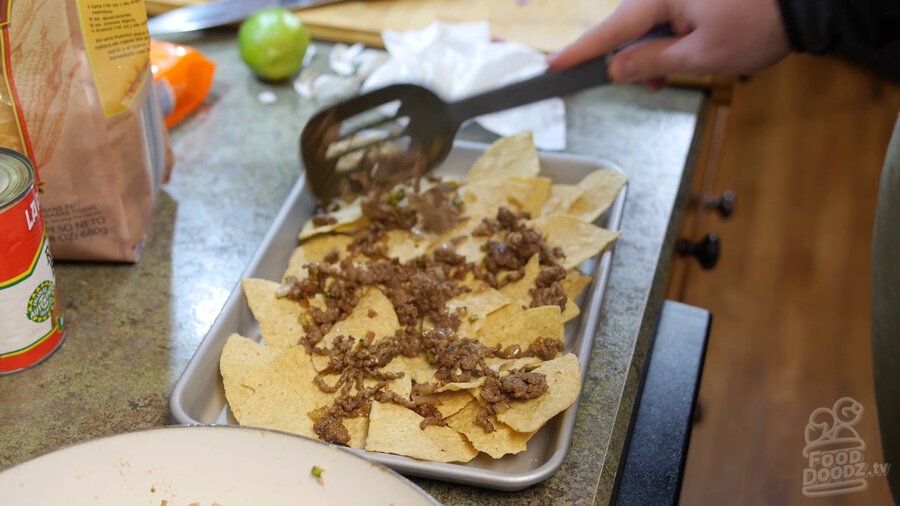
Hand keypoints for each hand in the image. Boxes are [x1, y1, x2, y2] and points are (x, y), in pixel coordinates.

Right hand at [547, 0, 791, 83]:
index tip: (553, 66)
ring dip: (653, 53)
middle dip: (632, 59)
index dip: (582, 51)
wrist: (805, 4)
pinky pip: (667, 17)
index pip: (611, 29)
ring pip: (648, 25)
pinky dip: (669, 39)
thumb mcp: (701, 55)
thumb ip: (652, 62)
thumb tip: (615, 69)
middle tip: (653, 86)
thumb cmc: (758, 26)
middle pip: (628, 27)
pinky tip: (682, 56)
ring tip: (673, 75)